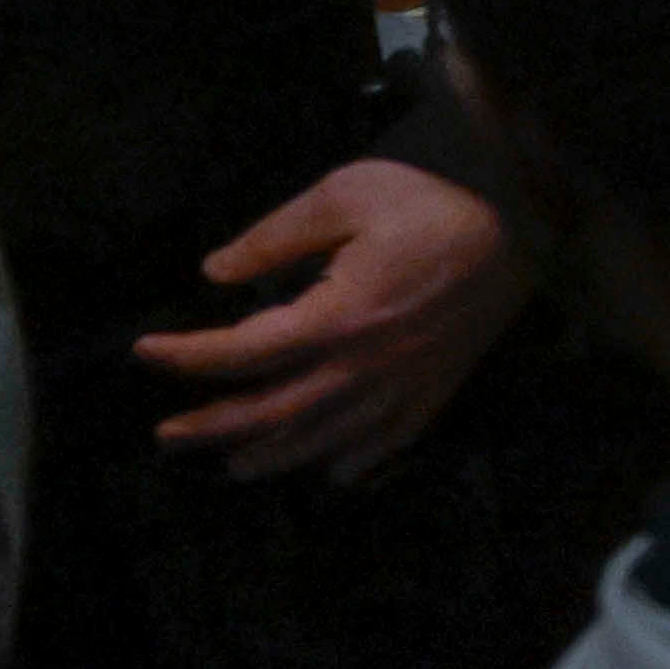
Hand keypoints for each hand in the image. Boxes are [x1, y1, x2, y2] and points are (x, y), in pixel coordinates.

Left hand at [134, 156, 530, 476]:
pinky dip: (353, 463)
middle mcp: (364, 366)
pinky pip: (386, 444)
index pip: (244, 351)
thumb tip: (215, 273)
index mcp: (338, 316)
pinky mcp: (433, 392)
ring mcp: (401, 387)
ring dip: (271, 458)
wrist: (523, 231)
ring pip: (324, 440)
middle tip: (168, 437)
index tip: (145, 352)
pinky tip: (329, 473)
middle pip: (274, 413)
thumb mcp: (345, 195)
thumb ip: (275, 236)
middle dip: (214, 427)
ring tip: (231, 466)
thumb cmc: (429, 205)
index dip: (188, 357)